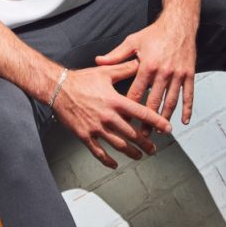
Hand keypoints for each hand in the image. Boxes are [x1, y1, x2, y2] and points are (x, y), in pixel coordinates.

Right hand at [52, 60, 171, 167]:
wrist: (58, 88)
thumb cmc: (82, 79)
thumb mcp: (105, 72)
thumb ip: (125, 69)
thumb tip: (140, 62)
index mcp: (115, 101)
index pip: (141, 113)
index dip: (156, 121)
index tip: (167, 129)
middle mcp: (107, 116)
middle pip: (132, 134)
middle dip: (145, 143)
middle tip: (154, 148)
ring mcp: (96, 128)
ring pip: (118, 145)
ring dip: (131, 152)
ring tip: (140, 155)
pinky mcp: (85, 135)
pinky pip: (98, 152)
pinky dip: (108, 160)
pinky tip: (114, 163)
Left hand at [95, 18, 195, 132]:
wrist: (178, 24)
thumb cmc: (154, 33)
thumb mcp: (132, 41)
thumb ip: (116, 55)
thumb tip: (98, 60)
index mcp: (147, 65)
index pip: (136, 92)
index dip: (130, 108)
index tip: (125, 120)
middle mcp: (163, 72)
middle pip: (153, 101)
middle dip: (147, 120)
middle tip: (142, 135)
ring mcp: (177, 74)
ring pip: (171, 101)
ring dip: (165, 118)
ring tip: (159, 131)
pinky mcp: (189, 74)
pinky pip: (188, 95)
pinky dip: (187, 109)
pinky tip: (183, 121)